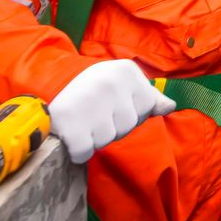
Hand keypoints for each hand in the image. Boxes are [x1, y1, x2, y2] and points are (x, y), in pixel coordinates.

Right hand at [48, 59, 174, 163]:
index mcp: (126, 69)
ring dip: (96, 138)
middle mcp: (110, 81)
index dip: (131, 112)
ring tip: (84, 121)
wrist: (49, 92)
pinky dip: (79, 151)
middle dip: (114, 126)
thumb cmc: (94, 90)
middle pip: (128, 125)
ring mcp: (90, 101)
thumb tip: (171, 106)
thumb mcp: (123, 84)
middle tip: (96, 113)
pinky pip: (86, 151)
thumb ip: (147, 96)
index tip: (114, 103)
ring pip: (108, 139)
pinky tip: (73, 135)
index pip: (147, 106)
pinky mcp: (70, 123)